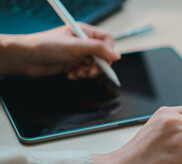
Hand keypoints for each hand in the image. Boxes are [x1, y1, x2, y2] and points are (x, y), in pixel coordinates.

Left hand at [0, 22, 119, 78]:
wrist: (26, 58)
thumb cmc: (46, 46)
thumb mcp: (75, 46)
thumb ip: (97, 49)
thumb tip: (116, 55)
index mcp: (84, 32)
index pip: (106, 40)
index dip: (108, 51)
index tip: (105, 61)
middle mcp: (82, 42)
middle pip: (102, 55)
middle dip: (98, 66)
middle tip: (90, 71)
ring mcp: (77, 54)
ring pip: (94, 65)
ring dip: (88, 72)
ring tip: (78, 73)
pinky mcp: (72, 64)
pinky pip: (84, 72)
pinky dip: (80, 75)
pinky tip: (71, 75)